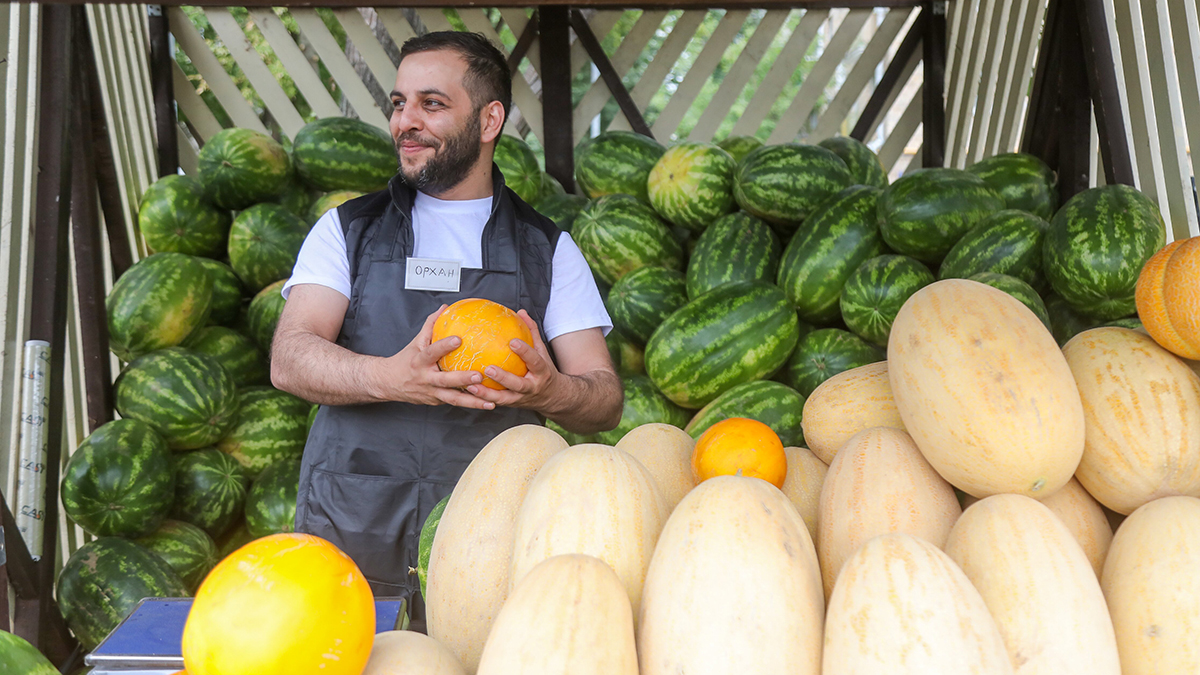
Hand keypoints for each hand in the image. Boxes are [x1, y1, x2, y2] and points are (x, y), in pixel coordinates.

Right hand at [376, 305, 495, 409]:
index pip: (431, 352)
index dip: (444, 346)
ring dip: (472, 401)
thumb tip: (444, 309)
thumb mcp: (416, 342)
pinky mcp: (435, 402)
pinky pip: (454, 402)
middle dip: (462, 379)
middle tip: (479, 375)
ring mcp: (431, 392)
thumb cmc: (406, 360)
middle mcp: (425, 378)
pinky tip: (486, 403)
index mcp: (419, 361)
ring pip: (452, 399)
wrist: (388, 383)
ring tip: (489, 401)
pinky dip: (470, 403)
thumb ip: (431, 325)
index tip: (459, 339)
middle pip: (445, 380)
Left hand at [465, 310, 562, 412]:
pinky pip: (495, 402)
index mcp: (541, 372)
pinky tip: (468, 391)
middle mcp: (532, 387)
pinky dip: (482, 398)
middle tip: (488, 368)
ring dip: (487, 393)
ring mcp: (521, 398)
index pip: (535, 361)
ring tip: (471, 385)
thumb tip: (521, 313)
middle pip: (518, 385)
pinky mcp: (511, 404)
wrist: (552, 397)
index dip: (525, 352)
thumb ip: (531, 333)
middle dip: (503, 378)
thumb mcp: (542, 352)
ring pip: (503, 398)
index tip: (513, 342)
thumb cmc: (544, 370)